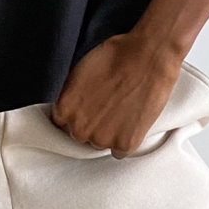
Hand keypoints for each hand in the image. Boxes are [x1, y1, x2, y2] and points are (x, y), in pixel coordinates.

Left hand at [49, 32, 181, 153]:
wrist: (147, 57)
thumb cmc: (116, 57)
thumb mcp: (80, 71)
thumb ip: (72, 95)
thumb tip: (74, 104)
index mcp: (64, 109)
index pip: (61, 123)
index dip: (76, 114)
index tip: (85, 111)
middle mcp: (79, 129)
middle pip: (81, 134)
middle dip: (92, 124)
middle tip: (107, 108)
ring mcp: (102, 139)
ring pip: (101, 143)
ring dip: (109, 132)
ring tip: (122, 111)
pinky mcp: (124, 144)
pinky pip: (120, 152)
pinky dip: (126, 140)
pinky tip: (131, 123)